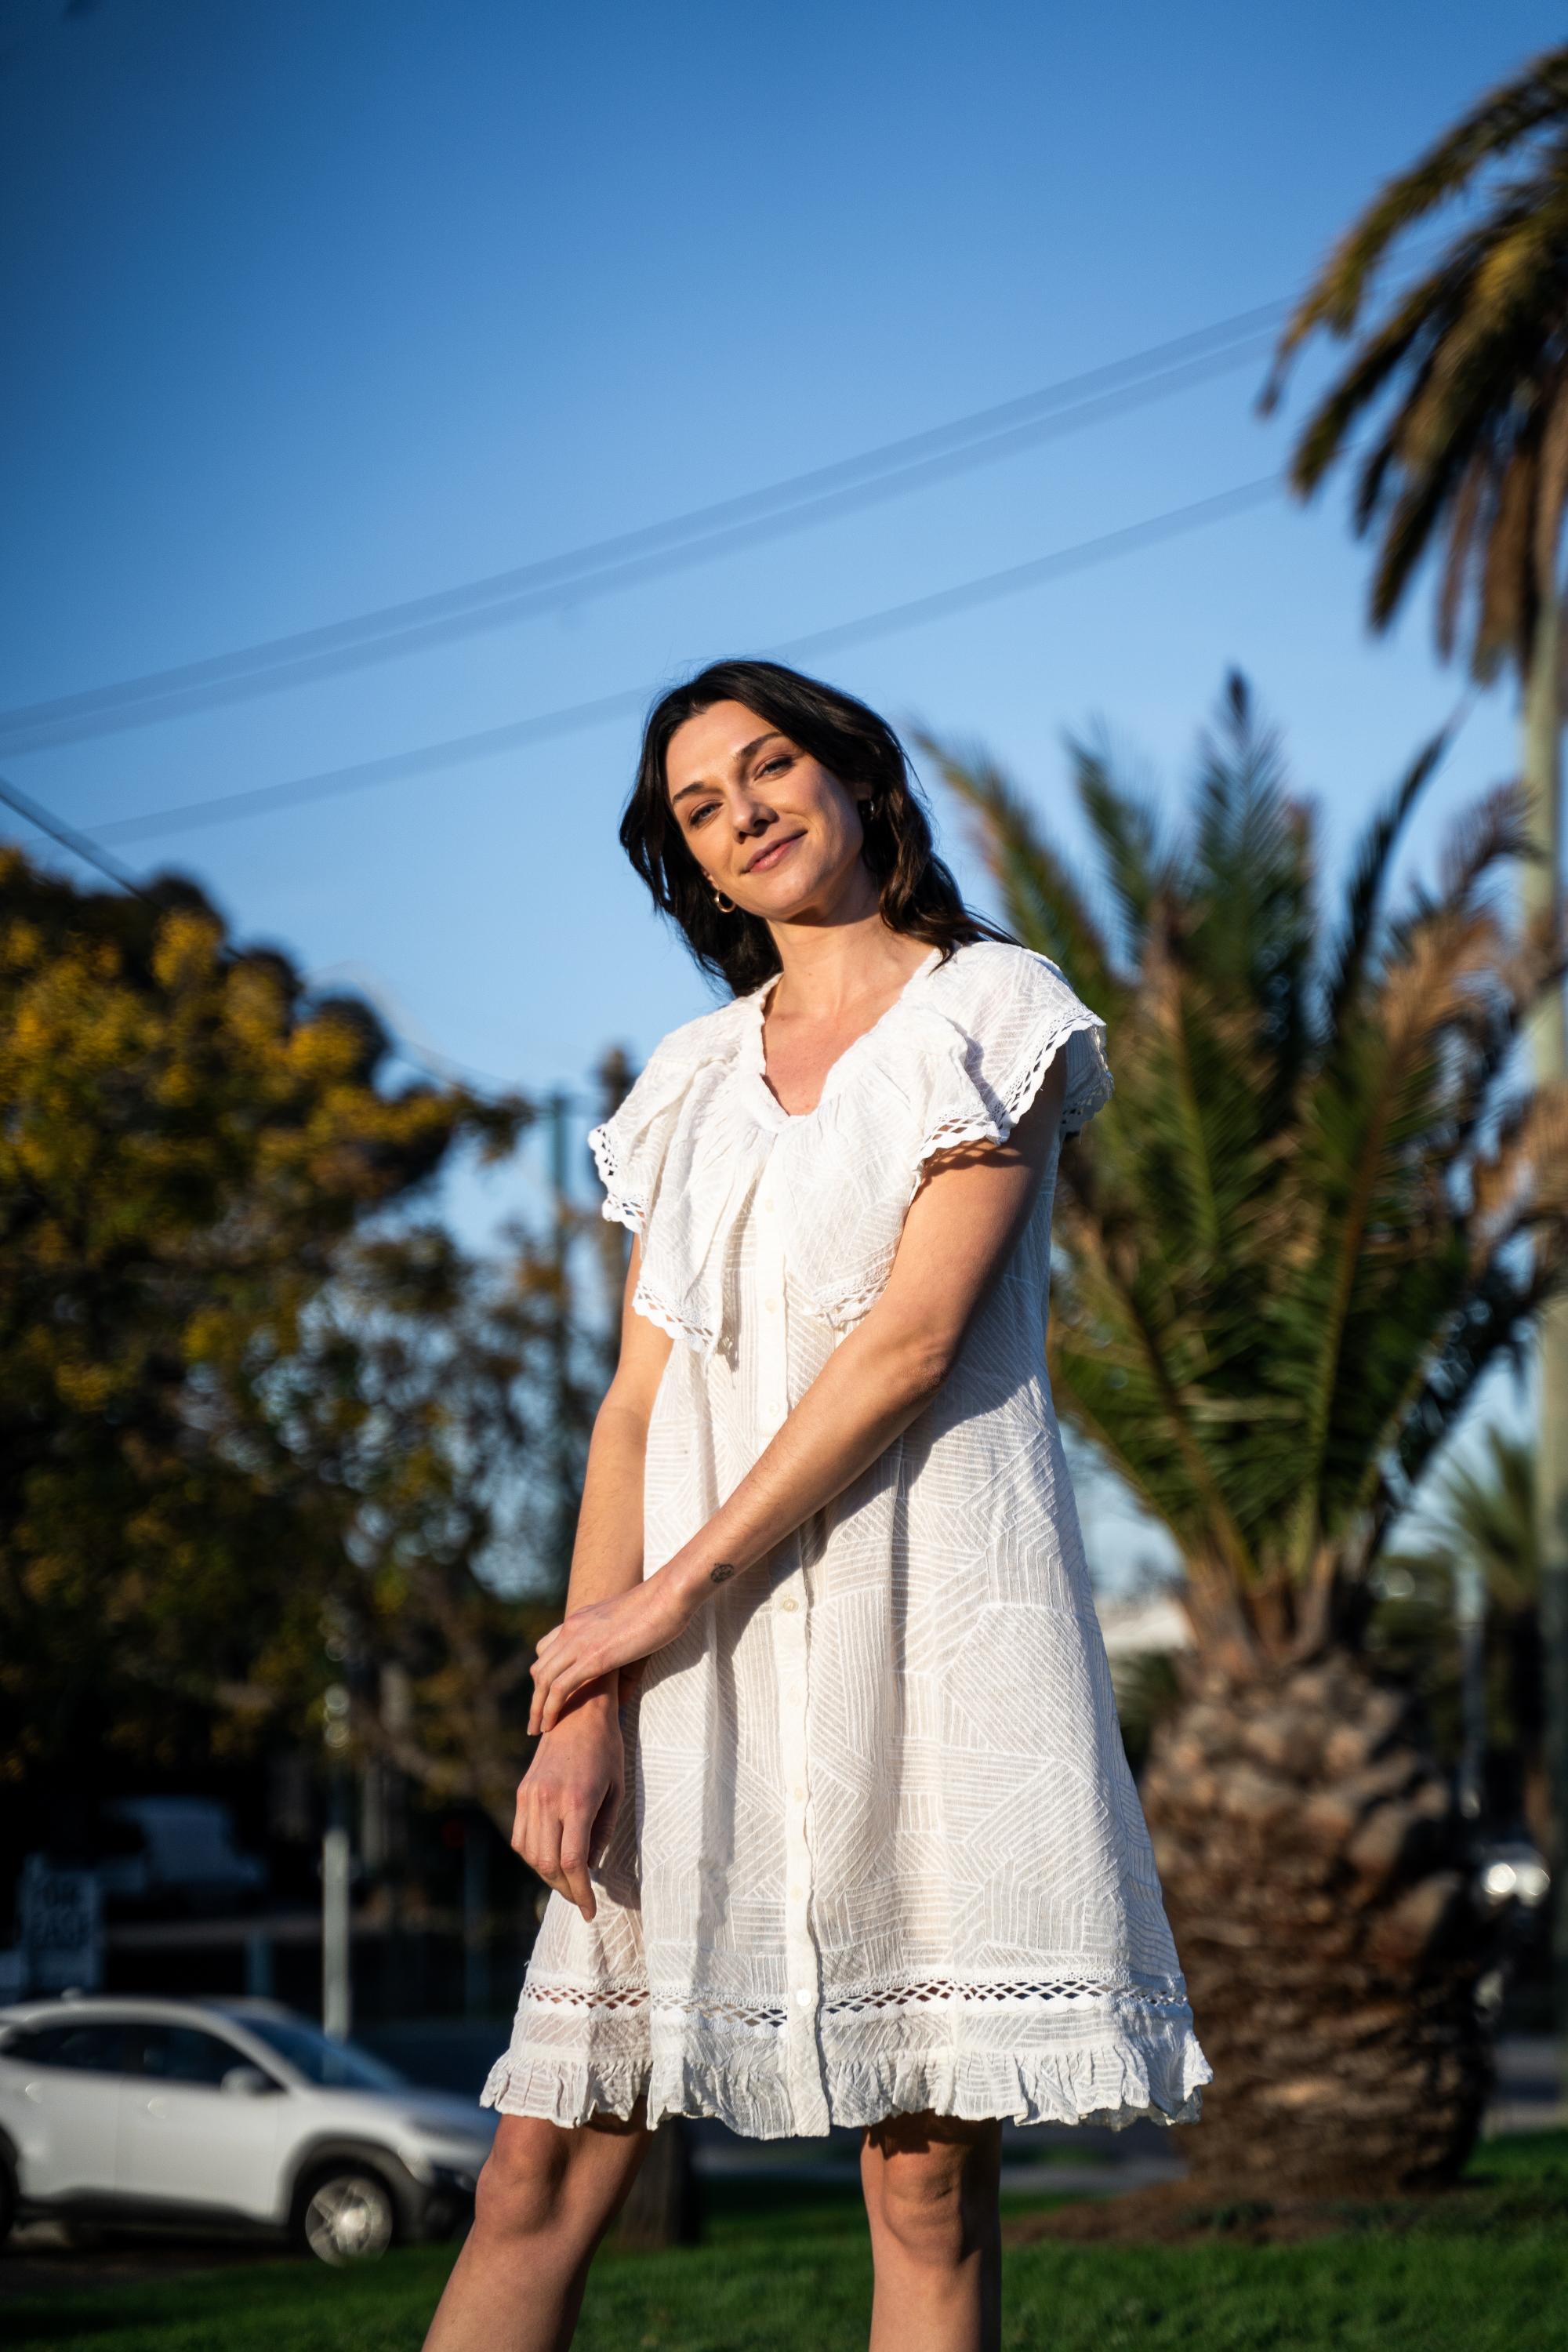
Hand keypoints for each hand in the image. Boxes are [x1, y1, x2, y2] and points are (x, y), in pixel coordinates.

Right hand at [512, 1682, 623, 1921]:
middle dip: (565, 1889)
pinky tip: (549, 1858)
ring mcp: (531, 1796)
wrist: (578, 1711)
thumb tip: (589, 1868)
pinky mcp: (523, 1792)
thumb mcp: (617, 1790)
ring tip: (567, 1881)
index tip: (590, 1910)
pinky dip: (532, 1855)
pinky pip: (520, 1836)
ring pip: (530, 1854)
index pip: (573, 1863)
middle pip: (548, 1864)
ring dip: (547, 1875)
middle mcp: (549, 1801)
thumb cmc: (607, 1749)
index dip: (581, 1893)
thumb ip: (603, 1832)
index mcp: (577, 1802)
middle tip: (581, 1898)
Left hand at [529, 1568, 696, 1735]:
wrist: (669, 1595)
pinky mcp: (593, 1657)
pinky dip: (550, 1709)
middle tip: (536, 1721)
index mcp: (580, 1619)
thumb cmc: (661, 1611)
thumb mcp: (632, 1633)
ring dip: (536, 1708)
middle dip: (535, 1697)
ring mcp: (580, 1642)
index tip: (547, 1698)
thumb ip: (622, 1664)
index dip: (544, 1675)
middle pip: (540, 1667)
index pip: (546, 1649)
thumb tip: (619, 1698)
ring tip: (537, 1730)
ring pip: (543, 1680)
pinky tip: (550, 1725)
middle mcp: (572, 1629)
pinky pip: (559, 1688)